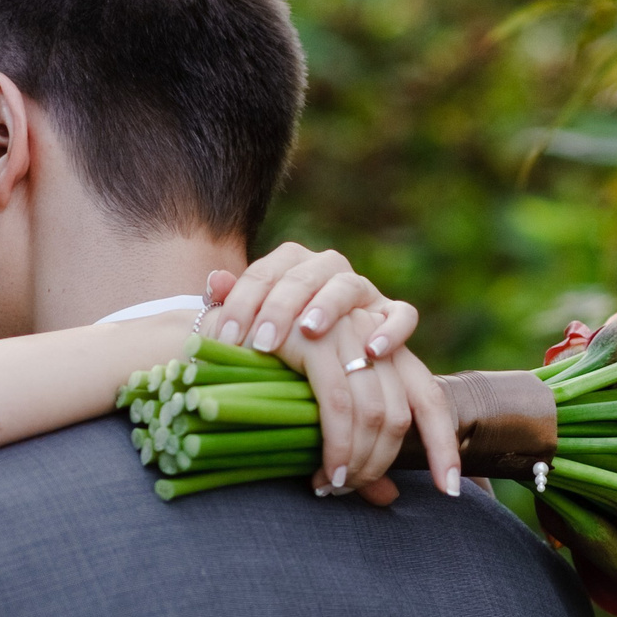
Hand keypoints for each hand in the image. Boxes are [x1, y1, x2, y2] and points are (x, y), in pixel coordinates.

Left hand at [201, 243, 417, 362]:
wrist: (325, 350)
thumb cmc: (275, 343)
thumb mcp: (247, 325)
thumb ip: (229, 304)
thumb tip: (215, 282)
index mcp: (288, 264)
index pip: (261, 274)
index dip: (240, 305)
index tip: (226, 340)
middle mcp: (327, 269)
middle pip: (302, 277)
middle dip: (279, 309)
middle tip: (262, 344)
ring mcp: (363, 290)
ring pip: (348, 286)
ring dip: (328, 307)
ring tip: (310, 332)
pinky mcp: (392, 314)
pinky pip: (401, 315)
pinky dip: (391, 329)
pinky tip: (372, 351)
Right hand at [282, 311, 461, 504]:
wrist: (227, 323)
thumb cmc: (273, 371)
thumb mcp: (320, 409)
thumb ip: (360, 448)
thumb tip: (388, 497)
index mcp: (387, 351)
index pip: (430, 401)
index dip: (443, 446)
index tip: (450, 490)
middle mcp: (375, 338)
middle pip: (399, 415)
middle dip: (378, 463)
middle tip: (348, 488)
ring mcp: (348, 335)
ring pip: (373, 413)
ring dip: (356, 460)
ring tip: (332, 484)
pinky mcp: (316, 341)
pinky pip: (338, 404)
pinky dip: (337, 444)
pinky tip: (325, 470)